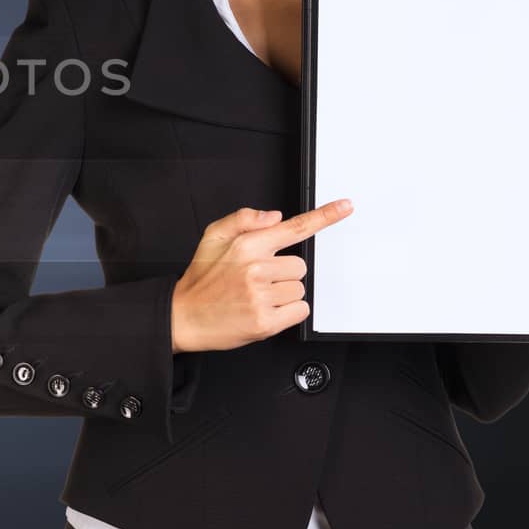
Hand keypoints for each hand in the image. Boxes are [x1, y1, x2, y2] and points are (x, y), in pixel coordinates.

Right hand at [170, 200, 353, 353]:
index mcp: (245, 245)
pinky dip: (287, 313)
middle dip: (283, 273)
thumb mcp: (212, 237)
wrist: (183, 316)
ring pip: (299, 289)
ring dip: (283, 294)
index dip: (324, 217)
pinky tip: (264, 310)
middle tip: (257, 281)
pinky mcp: (266, 321)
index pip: (293, 228)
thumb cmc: (201, 279)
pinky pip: (299, 310)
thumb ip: (242, 219)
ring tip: (255, 297)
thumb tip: (275, 216)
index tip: (345, 207)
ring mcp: (261, 296)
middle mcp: (255, 268)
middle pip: (300, 266)